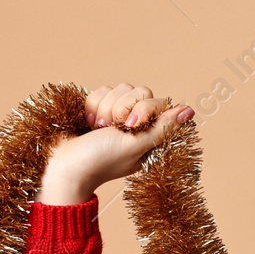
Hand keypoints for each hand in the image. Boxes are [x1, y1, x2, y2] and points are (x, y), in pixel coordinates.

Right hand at [37, 83, 195, 203]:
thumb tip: (190, 111)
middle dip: (122, 108)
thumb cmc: (101, 160)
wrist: (64, 165)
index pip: (159, 102)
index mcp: (151, 134)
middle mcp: (137, 122)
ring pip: (119, 88)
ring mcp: (116, 114)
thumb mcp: (135, 146)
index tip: (130, 125)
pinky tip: (88, 123)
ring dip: (105, 108)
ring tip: (98, 129)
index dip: (144, 108)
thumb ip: (162, 128)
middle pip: (140, 91)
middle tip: (112, 128)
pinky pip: (100, 90)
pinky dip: (92, 105)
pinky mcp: (98, 108)